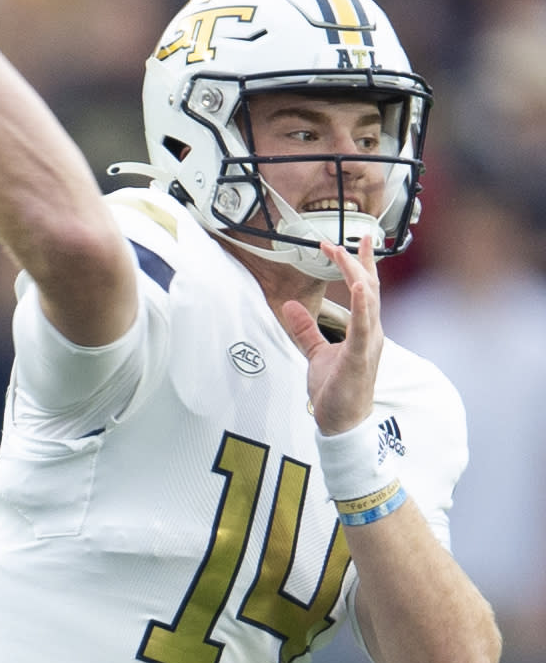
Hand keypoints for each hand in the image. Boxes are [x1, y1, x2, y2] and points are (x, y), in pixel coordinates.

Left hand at [280, 236, 382, 435]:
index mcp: (363, 331)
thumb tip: (290, 306)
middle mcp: (371, 333)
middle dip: (358, 261)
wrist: (342, 423)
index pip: (367, 290)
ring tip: (346, 253)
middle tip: (346, 239)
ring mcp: (367, 345)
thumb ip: (306, 329)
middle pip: (370, 288)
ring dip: (357, 274)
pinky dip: (362, 306)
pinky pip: (362, 328)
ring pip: (369, 301)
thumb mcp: (316, 353)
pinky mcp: (359, 358)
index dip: (363, 264)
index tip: (360, 240)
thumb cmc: (337, 390)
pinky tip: (359, 287)